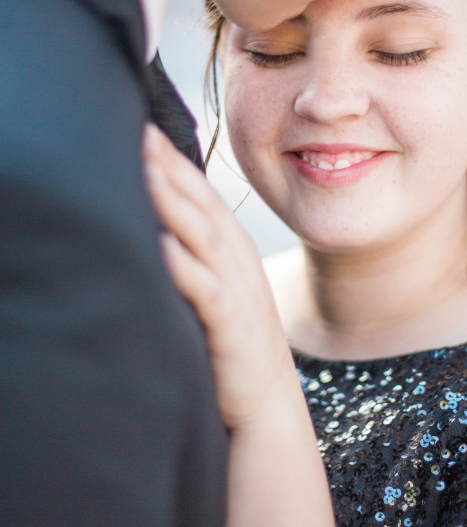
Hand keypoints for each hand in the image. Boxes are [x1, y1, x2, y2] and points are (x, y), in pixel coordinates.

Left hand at [143, 124, 300, 429]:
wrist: (266, 399)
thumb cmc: (234, 339)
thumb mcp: (219, 283)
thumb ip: (196, 250)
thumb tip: (157, 219)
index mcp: (232, 248)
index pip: (201, 193)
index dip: (173, 161)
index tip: (143, 127)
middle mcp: (235, 262)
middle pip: (201, 205)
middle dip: (170, 168)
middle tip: (140, 132)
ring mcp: (236, 292)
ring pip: (203, 239)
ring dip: (175, 205)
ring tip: (147, 173)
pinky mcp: (232, 328)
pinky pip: (208, 293)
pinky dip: (187, 269)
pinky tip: (165, 248)